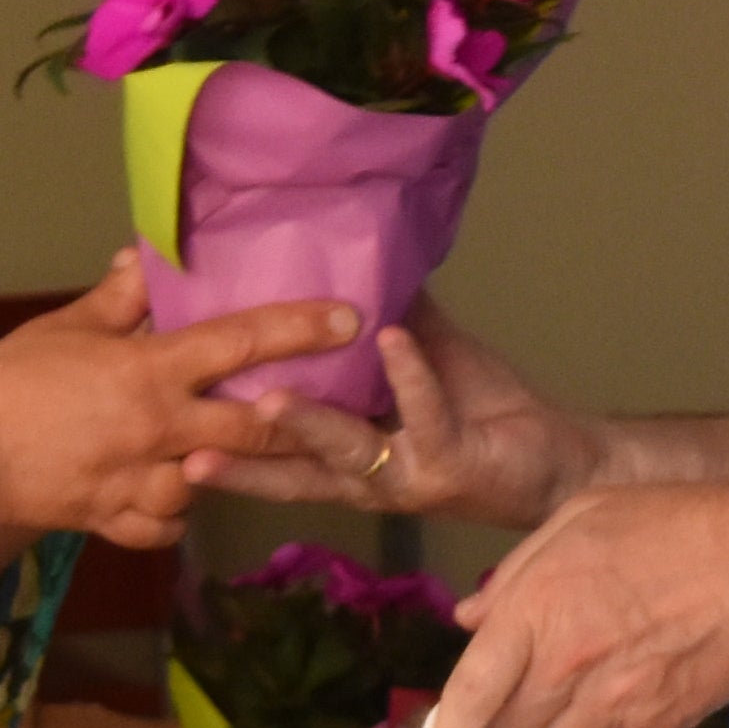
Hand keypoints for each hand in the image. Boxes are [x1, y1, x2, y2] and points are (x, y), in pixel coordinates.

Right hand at [0, 256, 350, 551]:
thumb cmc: (8, 379)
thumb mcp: (65, 327)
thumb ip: (117, 300)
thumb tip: (147, 260)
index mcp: (149, 371)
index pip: (241, 342)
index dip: (300, 329)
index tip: (349, 319)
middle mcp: (158, 428)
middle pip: (254, 428)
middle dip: (297, 421)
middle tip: (329, 410)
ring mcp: (139, 480)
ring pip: (213, 482)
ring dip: (227, 469)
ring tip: (234, 451)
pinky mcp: (114, 519)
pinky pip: (166, 526)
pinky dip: (175, 514)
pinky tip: (175, 496)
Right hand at [205, 305, 597, 530]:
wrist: (556, 455)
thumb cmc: (477, 409)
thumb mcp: (417, 358)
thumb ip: (376, 317)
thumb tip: (338, 251)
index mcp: (343, 456)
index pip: (271, 454)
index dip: (224, 442)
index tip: (172, 418)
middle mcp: (364, 476)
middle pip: (289, 471)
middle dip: (239, 461)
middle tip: (188, 444)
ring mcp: (406, 475)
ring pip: (346, 452)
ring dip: (309, 426)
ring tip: (271, 398)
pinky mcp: (451, 465)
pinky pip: (423, 413)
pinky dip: (409, 374)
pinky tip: (391, 339)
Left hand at [432, 480, 728, 727]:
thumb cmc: (671, 526)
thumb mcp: (579, 520)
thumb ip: (516, 574)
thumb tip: (471, 621)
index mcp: (535, 607)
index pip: (471, 692)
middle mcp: (566, 664)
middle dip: (521, 706)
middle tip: (558, 670)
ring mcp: (612, 703)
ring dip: (567, 727)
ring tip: (603, 683)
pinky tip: (629, 712)